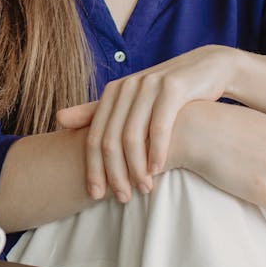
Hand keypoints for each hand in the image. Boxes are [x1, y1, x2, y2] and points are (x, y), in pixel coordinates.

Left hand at [57, 46, 236, 203]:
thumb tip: (58, 119)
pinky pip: (160, 126)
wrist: (207, 69)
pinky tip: (158, 169)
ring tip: (143, 189)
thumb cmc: (165, 93)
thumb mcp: (130, 100)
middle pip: (111, 139)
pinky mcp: (173, 88)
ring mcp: (149, 86)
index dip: (93, 168)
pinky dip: (157, 150)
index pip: (95, 137)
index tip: (95, 195)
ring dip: (136, 167)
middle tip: (121, 198)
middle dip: (114, 173)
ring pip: (133, 136)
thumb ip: (96, 110)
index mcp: (113, 92)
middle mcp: (127, 87)